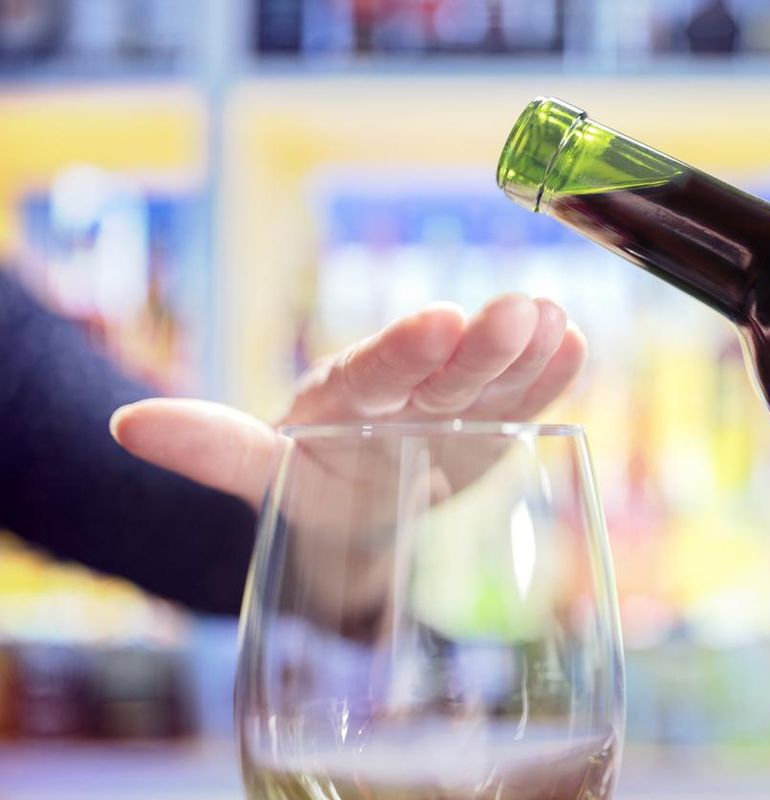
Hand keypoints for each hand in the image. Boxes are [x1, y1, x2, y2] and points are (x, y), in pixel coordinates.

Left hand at [110, 294, 585, 506]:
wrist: (360, 508)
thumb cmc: (310, 482)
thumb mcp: (262, 471)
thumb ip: (211, 448)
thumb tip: (125, 423)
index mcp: (345, 392)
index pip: (374, 370)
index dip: (405, 350)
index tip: (438, 319)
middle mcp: (404, 389)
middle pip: (442, 368)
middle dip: (480, 344)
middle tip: (518, 311)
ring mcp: (453, 405)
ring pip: (490, 378)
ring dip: (523, 353)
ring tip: (554, 320)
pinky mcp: (491, 425)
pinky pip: (520, 401)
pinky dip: (547, 378)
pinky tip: (574, 343)